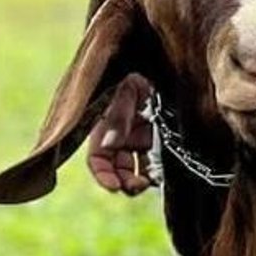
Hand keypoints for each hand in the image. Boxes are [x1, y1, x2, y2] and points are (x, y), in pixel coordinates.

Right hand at [87, 73, 157, 195]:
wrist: (158, 68)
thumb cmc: (134, 76)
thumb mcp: (123, 91)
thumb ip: (117, 117)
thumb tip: (110, 145)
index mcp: (103, 129)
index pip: (97, 159)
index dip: (102, 174)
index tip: (113, 186)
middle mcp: (118, 139)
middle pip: (116, 169)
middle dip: (123, 182)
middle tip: (136, 187)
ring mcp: (136, 142)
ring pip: (134, 170)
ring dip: (138, 181)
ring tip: (146, 184)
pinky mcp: (154, 142)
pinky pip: (152, 164)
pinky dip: (154, 174)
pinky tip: (159, 177)